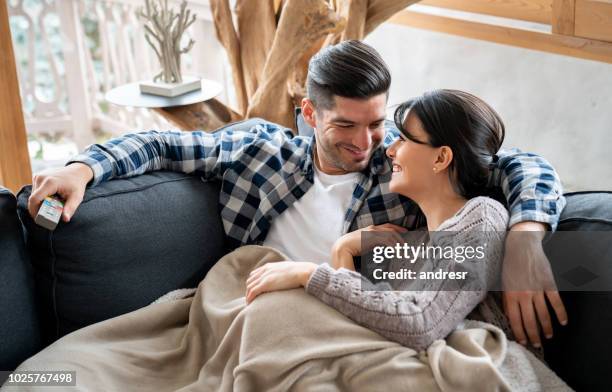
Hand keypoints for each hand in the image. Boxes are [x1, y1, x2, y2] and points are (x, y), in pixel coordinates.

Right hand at [28, 163, 93, 221]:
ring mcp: (38, 176)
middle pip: (33, 199)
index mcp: (50, 182)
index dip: (34, 211)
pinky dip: (41, 197)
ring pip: (33, 195)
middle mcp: (41, 178)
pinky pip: (35, 191)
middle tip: (48, 214)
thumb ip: (70, 208)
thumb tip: (66, 219)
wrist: (77, 172)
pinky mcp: (37, 177)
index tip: (38, 219)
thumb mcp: (77, 197)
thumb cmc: (77, 185)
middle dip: (39, 208)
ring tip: (52, 204)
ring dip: (40, 202)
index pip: (35, 199)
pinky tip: (51, 198)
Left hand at [245, 261, 316, 303]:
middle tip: (250, 299)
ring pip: (249, 286)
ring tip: (249, 304)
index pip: (254, 274)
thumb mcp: (288, 270)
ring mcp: (264, 277)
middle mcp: (265, 270)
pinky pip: (252, 292)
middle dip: (248, 290)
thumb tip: (288, 279)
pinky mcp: (266, 284)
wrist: (302, 272)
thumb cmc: (300, 272)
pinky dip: (249, 298)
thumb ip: (284, 274)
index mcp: (269, 266)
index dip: (252, 283)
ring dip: (247, 295)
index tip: (253, 291)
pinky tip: (249, 304)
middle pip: (250, 280)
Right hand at [331, 223, 406, 268]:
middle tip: (406, 242)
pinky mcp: (371, 237)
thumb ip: (372, 243)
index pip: (386, 226)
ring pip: (389, 234)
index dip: (396, 228)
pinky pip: (385, 240)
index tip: (404, 231)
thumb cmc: (351, 247)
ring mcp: (372, 232)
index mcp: (370, 229)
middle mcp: (372, 228)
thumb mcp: (364, 243)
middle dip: (400, 234)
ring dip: (397, 242)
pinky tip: (395, 251)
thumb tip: (380, 247)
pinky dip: (392, 245)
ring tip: (403, 249)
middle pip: (390, 229)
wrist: (342, 247)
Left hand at [502, 221, 567, 347]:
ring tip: (548, 336)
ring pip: (543, 314)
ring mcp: (537, 289)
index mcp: (510, 295)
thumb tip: (510, 317)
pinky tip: (563, 322)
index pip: (515, 320)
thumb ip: (506, 300)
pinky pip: (556, 301)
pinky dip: (560, 313)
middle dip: (533, 335)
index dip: (519, 332)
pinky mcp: (548, 283)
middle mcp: (523, 294)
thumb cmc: (509, 265)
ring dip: (547, 327)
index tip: (523, 341)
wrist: (521, 246)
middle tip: (537, 344)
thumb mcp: (503, 283)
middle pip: (530, 320)